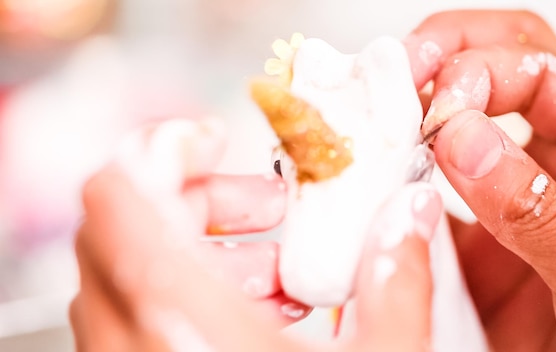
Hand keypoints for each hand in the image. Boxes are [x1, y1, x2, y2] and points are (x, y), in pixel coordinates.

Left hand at [70, 118, 441, 350]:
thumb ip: (396, 283)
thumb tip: (409, 221)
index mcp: (179, 317)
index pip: (121, 192)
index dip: (163, 148)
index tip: (212, 142)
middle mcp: (133, 336)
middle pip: (132, 219)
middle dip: (207, 200)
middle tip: (269, 212)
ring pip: (137, 267)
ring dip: (207, 250)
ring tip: (279, 276)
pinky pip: (143, 311)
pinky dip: (197, 292)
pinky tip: (263, 319)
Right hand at [405, 10, 555, 350]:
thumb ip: (537, 209)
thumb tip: (464, 141)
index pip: (541, 73)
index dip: (483, 73)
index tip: (440, 112)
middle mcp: (554, 160)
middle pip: (500, 64)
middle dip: (446, 52)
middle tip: (401, 69)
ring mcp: (505, 194)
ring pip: (455, 121)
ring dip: (414, 105)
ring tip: (379, 113)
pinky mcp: (469, 237)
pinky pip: (424, 193)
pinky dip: (394, 180)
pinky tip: (376, 180)